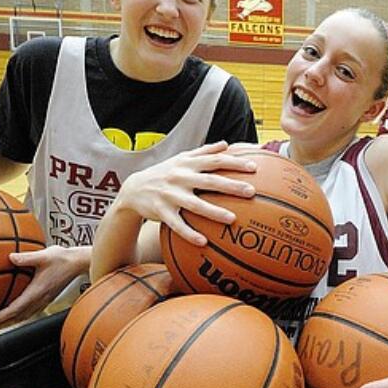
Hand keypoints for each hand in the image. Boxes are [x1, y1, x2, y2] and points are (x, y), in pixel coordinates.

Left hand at [0, 245, 86, 333]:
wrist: (78, 263)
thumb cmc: (63, 259)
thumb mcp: (44, 255)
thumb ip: (26, 257)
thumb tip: (10, 257)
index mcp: (38, 292)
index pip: (15, 309)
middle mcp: (40, 299)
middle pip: (16, 318)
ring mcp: (43, 301)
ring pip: (22, 317)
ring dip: (7, 323)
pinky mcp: (45, 299)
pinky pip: (28, 312)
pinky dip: (16, 317)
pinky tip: (11, 315)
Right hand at [114, 142, 255, 245]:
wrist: (133, 189)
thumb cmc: (164, 173)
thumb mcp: (181, 159)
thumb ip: (204, 152)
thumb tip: (226, 144)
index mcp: (187, 164)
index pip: (215, 161)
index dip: (235, 163)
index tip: (254, 168)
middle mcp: (180, 178)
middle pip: (209, 182)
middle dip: (231, 186)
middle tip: (251, 192)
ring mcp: (170, 195)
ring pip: (194, 205)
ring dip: (214, 212)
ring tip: (232, 219)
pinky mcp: (161, 212)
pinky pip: (177, 224)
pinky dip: (189, 233)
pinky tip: (203, 242)